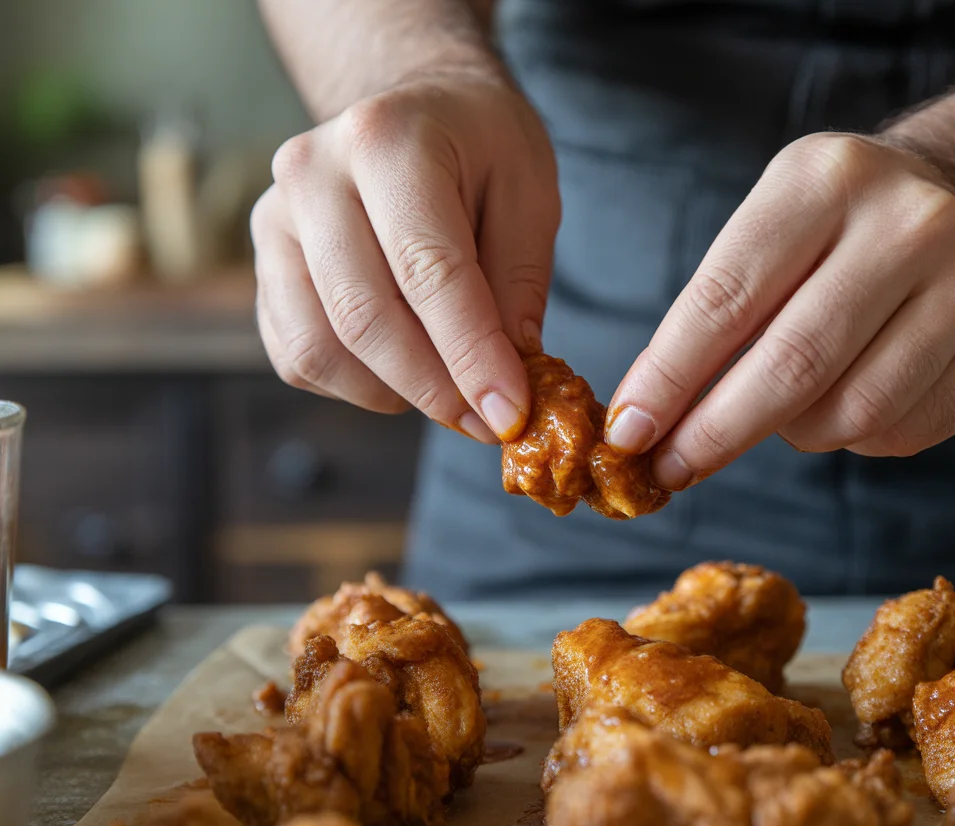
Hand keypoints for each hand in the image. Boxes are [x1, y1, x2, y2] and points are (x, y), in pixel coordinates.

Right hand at [252, 66, 559, 442]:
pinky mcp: (262, 266)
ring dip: (394, 392)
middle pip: (365, 318)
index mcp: (386, 140)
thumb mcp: (529, 189)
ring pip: (320, 348)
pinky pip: (297, 355)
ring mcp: (273, 221)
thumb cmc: (478, 146)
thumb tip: (508, 374)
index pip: (428, 271)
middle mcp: (311, 175)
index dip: (471, 356)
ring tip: (452, 390)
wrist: (413, 110)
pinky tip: (404, 370)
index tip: (511, 416)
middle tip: (490, 422)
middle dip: (436, 388)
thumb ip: (520, 279)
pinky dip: (355, 384)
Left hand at [606, 134, 954, 489]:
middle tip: (672, 469)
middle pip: (793, 365)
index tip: (627, 436)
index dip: (670, 379)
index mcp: (824, 180)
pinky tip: (851, 396)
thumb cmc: (829, 234)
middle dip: (717, 431)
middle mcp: (910, 222)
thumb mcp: (765, 236)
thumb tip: (644, 424)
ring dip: (796, 433)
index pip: (726, 299)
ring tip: (784, 408)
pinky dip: (856, 438)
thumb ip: (708, 319)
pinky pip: (903, 433)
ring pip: (853, 412)